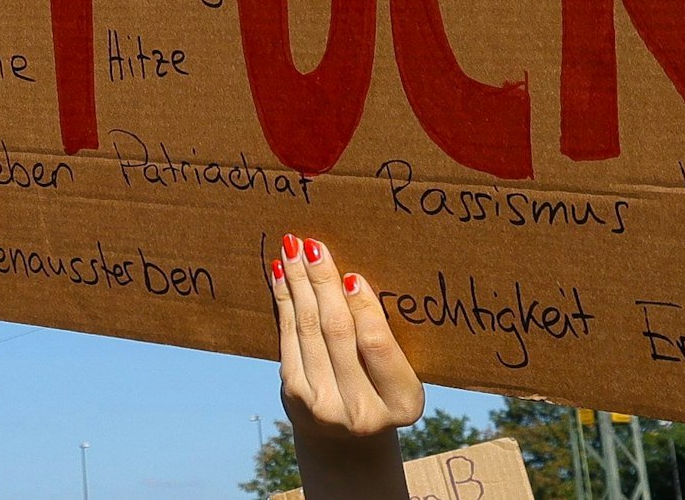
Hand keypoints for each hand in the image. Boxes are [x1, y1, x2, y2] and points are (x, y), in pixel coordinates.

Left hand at [269, 234, 422, 497]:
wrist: (350, 438)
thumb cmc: (384, 387)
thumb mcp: (401, 369)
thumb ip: (384, 335)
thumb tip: (350, 279)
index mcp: (403, 402)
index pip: (378, 347)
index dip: (363, 309)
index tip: (351, 275)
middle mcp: (362, 412)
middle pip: (337, 333)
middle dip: (323, 284)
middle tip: (313, 245)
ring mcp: (323, 408)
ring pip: (308, 331)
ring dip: (298, 285)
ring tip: (292, 249)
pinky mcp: (294, 398)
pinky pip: (288, 340)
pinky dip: (285, 303)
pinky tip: (281, 277)